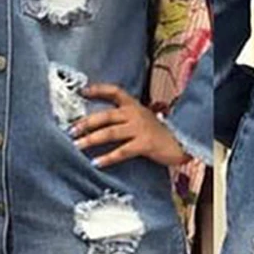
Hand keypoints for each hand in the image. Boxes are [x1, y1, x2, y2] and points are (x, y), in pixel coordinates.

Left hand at [70, 83, 189, 168]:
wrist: (182, 143)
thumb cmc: (159, 134)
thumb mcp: (143, 119)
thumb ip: (126, 119)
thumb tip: (99, 126)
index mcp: (134, 105)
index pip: (115, 91)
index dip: (98, 90)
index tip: (82, 92)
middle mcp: (136, 113)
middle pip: (106, 115)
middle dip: (86, 122)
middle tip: (71, 130)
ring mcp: (140, 128)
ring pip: (110, 132)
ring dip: (91, 139)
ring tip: (77, 145)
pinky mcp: (145, 143)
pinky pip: (122, 151)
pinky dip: (107, 157)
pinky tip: (96, 163)